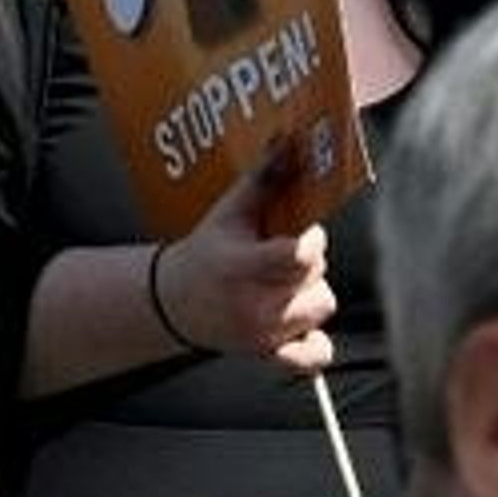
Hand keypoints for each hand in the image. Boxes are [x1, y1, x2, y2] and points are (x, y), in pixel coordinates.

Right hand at [153, 141, 338, 371]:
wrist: (175, 302)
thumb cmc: (207, 254)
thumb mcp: (229, 212)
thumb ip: (264, 177)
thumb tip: (291, 141)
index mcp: (241, 266)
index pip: (300, 256)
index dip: (311, 239)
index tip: (303, 231)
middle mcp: (254, 305)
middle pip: (316, 276)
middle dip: (307, 260)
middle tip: (282, 253)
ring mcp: (263, 334)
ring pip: (322, 305)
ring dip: (310, 291)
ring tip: (284, 282)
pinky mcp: (269, 355)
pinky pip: (314, 355)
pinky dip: (315, 341)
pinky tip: (300, 321)